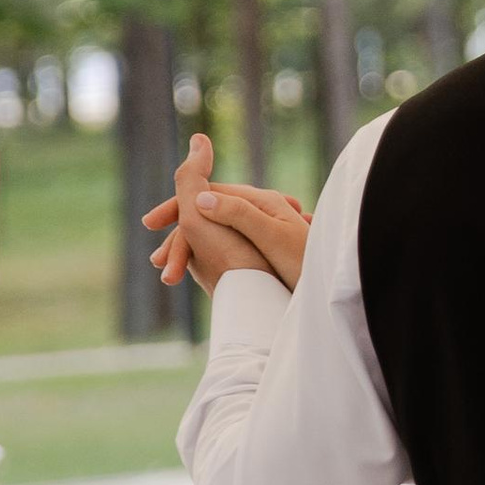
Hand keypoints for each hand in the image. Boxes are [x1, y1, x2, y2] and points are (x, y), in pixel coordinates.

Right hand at [143, 134, 310, 293]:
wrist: (333, 290)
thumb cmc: (309, 264)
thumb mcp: (273, 238)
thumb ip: (239, 216)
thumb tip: (202, 198)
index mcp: (261, 202)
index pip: (209, 195)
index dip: (178, 206)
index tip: (151, 223)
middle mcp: (260, 212)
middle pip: (209, 213)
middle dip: (179, 230)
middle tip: (156, 259)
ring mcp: (261, 232)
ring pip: (216, 233)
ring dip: (192, 249)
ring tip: (172, 273)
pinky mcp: (264, 252)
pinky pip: (227, 248)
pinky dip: (207, 258)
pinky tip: (197, 273)